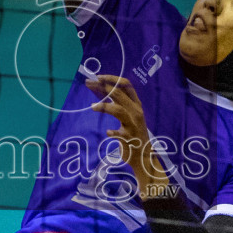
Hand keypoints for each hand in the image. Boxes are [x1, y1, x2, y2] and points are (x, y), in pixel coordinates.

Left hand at [87, 74, 172, 199]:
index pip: (126, 85)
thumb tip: (97, 88)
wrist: (143, 155)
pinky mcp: (130, 138)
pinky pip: (120, 134)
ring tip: (93, 107)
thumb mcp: (126, 115)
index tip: (98, 77)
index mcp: (136, 104)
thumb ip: (114, 102)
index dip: (112, 79)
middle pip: (120, 95)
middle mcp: (136, 112)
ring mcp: (134, 125)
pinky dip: (113, 132)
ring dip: (105, 107)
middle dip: (103, 88)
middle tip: (89, 85)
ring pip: (119, 110)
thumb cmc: (132, 133)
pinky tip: (108, 132)